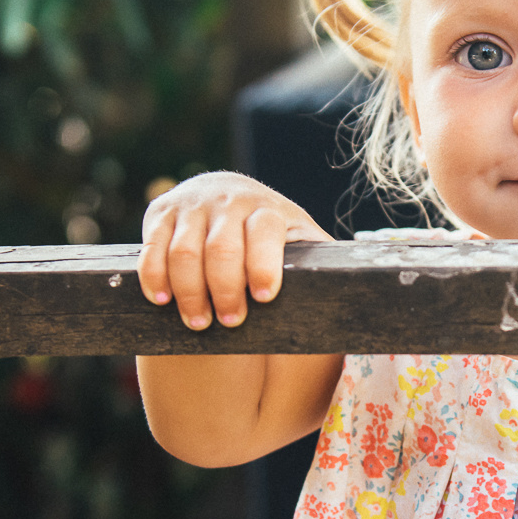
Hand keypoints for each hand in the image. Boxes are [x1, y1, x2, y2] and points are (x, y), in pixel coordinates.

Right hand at [137, 172, 330, 329]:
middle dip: (224, 290)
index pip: (264, 232)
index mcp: (270, 210)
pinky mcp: (163, 211)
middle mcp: (232, 200)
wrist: (229, 196)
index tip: (264, 298)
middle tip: (228, 322)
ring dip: (189, 291)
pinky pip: (152, 246)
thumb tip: (364, 298)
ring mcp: (195, 205)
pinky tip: (161, 299)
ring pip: (185, 251)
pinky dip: (154, 275)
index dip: (262, 266)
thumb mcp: (300, 242)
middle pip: (222, 249)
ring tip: (197, 321)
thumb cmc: (273, 237)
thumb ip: (323, 264)